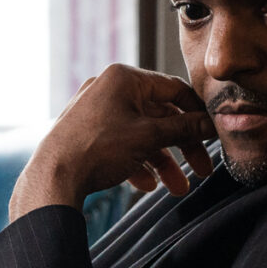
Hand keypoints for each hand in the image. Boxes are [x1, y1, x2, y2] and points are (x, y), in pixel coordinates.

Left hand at [10, 64, 215, 219]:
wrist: (53, 177)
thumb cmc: (98, 149)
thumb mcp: (150, 137)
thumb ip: (185, 128)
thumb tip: (212, 124)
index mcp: (124, 78)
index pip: (174, 88)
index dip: (197, 112)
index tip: (213, 134)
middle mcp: (108, 89)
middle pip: (159, 115)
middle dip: (181, 146)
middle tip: (202, 169)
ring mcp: (95, 111)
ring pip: (141, 134)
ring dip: (162, 162)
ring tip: (176, 189)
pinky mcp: (86, 133)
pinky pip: (121, 145)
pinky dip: (137, 163)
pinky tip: (146, 184)